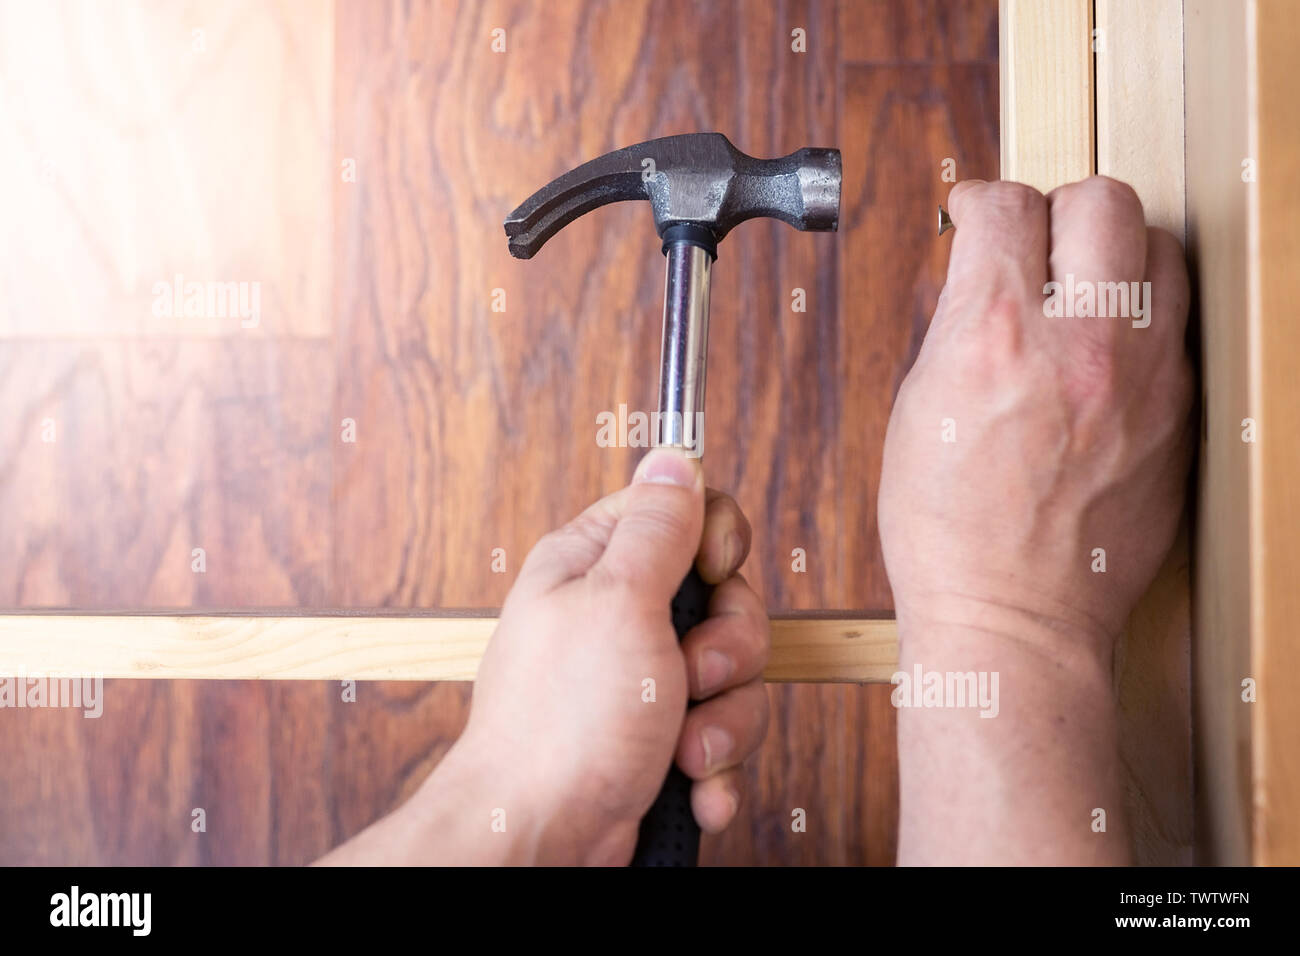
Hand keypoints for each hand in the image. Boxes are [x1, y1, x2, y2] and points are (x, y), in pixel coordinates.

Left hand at [319, 447, 769, 864]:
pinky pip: (721, 735)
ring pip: (732, 676)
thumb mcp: (619, 603)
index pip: (684, 513)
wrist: (539, 841)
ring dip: (723, 722)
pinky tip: (689, 785)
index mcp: (596, 565)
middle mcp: (617, 617)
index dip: (716, 543)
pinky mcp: (657, 739)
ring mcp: (639, 681)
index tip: (712, 575)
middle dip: (728, 650)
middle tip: (691, 675)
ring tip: (683, 750)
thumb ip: (659, 528)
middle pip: (725, 600)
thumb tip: (675, 458)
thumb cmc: (560, 727)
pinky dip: (714, 768)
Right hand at [880, 176, 1193, 655]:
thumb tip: (982, 277)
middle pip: (1102, 199)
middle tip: (1038, 239)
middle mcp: (1079, 341)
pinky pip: (1180, 322)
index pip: (1004, 206)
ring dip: (1117, 253)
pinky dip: (1145, 316)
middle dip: (1060, 206)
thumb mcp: (918, 409)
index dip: (979, 201)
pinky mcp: (1181, 412)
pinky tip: (1110, 348)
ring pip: (1162, 248)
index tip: (975, 214)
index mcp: (991, 334)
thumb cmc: (949, 531)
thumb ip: (958, 326)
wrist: (1015, 616)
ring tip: (1086, 288)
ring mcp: (1144, 375)